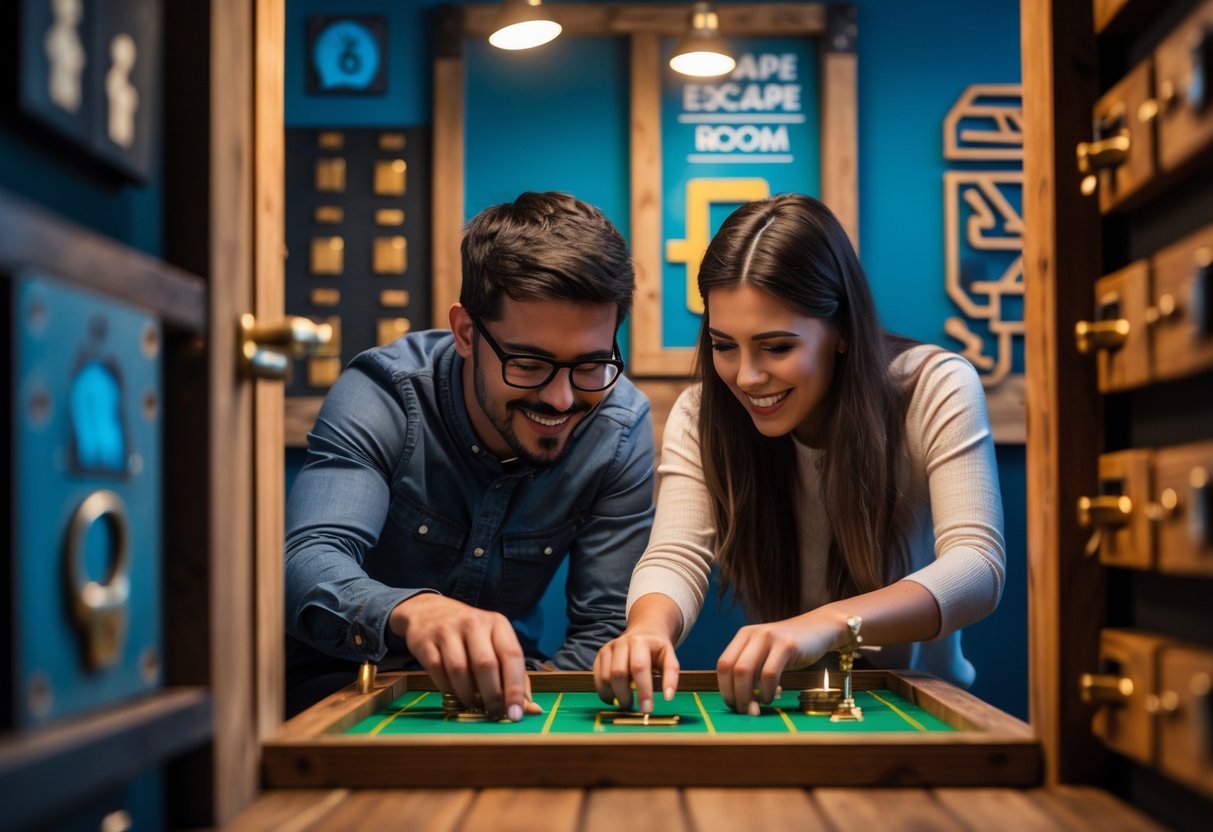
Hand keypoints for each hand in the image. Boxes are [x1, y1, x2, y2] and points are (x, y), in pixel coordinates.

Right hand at [389, 593, 539, 720]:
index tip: (516, 714)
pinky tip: (454, 695)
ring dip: (468, 696)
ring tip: (473, 706)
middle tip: (493, 714)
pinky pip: (438, 671)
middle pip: (486, 664)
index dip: (515, 687)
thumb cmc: (471, 635)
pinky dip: (447, 689)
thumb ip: (514, 676)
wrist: (430, 611)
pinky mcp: (425, 642)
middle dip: (491, 696)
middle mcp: (474, 623)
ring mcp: (447, 630)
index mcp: (498, 624)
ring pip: (460, 670)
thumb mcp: (496, 644)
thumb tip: (531, 709)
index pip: (512, 655)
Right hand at [592, 628, 680, 713]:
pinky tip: (615, 696)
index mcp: (640, 642)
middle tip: (633, 708)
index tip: (646, 709)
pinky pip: (597, 678)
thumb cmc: (657, 650)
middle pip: (618, 673)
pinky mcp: (599, 656)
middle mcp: (621, 643)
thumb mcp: (669, 658)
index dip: (642, 690)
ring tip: (625, 702)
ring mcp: (608, 649)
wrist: (643, 634)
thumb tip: (668, 697)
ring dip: (614, 696)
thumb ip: (671, 676)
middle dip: (625, 696)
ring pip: (605, 678)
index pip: (639, 668)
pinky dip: (604, 692)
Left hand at [716, 614, 838, 714]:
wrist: (820, 629)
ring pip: (746, 671)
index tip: (734, 705)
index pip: (723, 664)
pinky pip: (769, 673)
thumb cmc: (790, 650)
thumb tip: (740, 704)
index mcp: (744, 636)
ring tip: (757, 708)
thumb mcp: (766, 655)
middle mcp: (753, 634)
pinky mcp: (787, 645)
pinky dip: (767, 691)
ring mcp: (769, 637)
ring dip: (749, 696)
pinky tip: (772, 697)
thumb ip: (753, 673)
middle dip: (736, 695)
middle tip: (745, 711)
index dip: (725, 688)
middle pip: (732, 669)